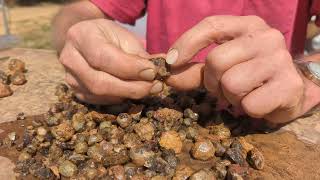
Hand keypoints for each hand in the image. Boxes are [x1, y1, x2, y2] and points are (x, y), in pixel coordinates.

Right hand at [59, 19, 161, 103]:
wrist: (88, 42)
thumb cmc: (109, 37)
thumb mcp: (124, 37)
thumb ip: (139, 55)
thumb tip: (159, 69)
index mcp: (80, 36)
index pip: (104, 57)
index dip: (129, 68)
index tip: (152, 72)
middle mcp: (69, 58)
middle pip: (99, 82)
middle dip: (131, 87)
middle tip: (155, 86)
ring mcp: (70, 78)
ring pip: (99, 95)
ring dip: (128, 95)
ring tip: (149, 89)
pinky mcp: (76, 93)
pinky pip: (99, 102)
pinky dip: (120, 99)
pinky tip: (134, 92)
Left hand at [166, 15, 304, 122]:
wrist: (293, 88)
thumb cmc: (252, 74)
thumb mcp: (224, 66)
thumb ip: (196, 71)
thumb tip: (168, 77)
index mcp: (248, 26)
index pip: (212, 26)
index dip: (187, 43)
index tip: (171, 62)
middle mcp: (266, 37)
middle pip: (216, 60)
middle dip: (212, 81)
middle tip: (223, 88)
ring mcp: (280, 60)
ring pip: (231, 84)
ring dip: (230, 97)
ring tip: (242, 94)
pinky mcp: (289, 85)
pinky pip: (249, 104)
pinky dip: (247, 109)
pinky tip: (258, 102)